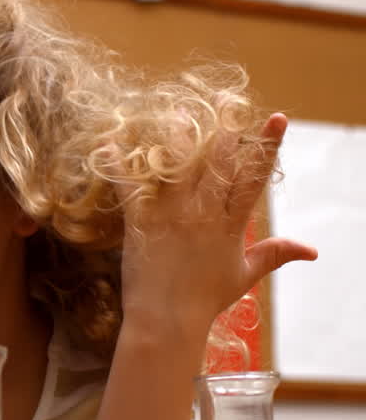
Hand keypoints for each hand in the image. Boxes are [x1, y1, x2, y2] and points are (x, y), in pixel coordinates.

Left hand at [119, 113, 316, 334]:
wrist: (167, 320)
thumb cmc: (206, 298)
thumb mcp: (244, 274)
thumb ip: (274, 254)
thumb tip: (312, 251)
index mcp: (231, 223)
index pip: (254, 177)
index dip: (266, 146)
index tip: (277, 118)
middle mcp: (203, 213)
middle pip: (217, 162)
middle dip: (223, 129)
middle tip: (224, 100)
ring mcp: (170, 215)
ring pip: (176, 166)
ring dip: (176, 138)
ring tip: (177, 112)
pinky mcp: (140, 222)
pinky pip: (128, 187)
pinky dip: (116, 165)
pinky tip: (107, 144)